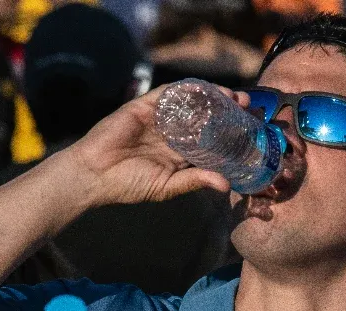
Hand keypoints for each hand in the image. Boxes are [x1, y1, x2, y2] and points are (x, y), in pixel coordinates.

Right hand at [65, 85, 235, 208]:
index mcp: (178, 153)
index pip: (209, 138)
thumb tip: (226, 185)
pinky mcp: (143, 106)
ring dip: (212, 96)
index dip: (230, 132)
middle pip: (204, 115)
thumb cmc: (127, 185)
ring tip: (232, 96)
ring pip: (190, 102)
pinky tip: (204, 90)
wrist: (94, 175)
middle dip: (226, 109)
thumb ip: (194, 181)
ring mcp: (158, 118)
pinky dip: (187, 89)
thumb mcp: (167, 186)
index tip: (250, 129)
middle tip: (248, 106)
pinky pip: (168, 93)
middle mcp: (171, 132)